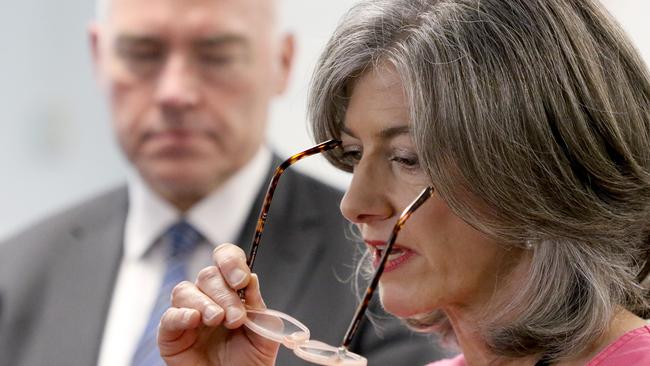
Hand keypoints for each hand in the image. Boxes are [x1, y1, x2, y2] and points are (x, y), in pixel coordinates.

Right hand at [157, 243, 278, 365]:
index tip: (242, 280)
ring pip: (185, 290)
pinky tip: (194, 319)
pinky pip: (168, 317)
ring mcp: (187, 314)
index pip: (225, 258)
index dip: (231, 262)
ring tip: (217, 319)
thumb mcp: (264, 333)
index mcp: (231, 290)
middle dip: (225, 294)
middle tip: (236, 318)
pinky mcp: (171, 335)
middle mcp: (208, 297)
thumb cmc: (250, 359)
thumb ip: (259, 307)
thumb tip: (251, 280)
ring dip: (205, 303)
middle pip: (208, 275)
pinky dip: (180, 315)